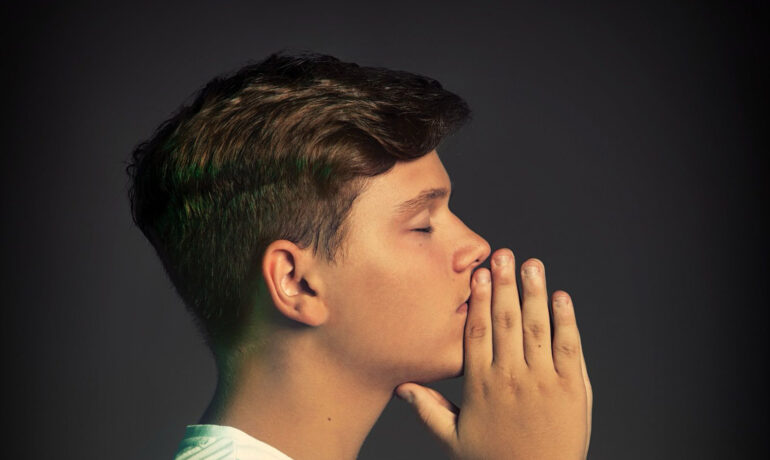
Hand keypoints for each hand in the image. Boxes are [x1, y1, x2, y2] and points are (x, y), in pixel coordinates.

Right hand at [396, 249, 592, 459]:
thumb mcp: (454, 439)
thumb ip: (428, 409)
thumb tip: (401, 386)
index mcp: (482, 386)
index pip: (477, 334)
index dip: (477, 302)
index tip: (477, 275)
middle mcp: (511, 378)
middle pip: (506, 322)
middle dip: (504, 285)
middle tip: (503, 255)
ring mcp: (543, 381)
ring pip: (537, 328)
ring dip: (534, 293)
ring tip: (531, 265)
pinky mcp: (571, 388)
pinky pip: (569, 347)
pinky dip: (566, 320)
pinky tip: (561, 297)